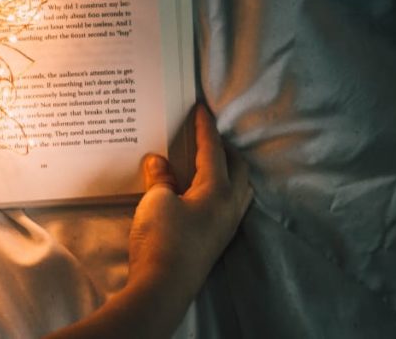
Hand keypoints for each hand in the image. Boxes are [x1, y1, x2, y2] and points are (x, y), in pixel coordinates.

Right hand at [47, 104, 251, 338]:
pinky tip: (203, 193)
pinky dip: (220, 190)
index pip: (214, 150)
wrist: (163, 285)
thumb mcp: (157, 200)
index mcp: (219, 190)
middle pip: (237, 169)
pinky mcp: (216, 241)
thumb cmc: (163, 238)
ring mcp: (226, 226)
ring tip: (211, 162)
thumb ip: (161, 177)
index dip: (205, 128)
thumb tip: (159, 161)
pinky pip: (228, 205)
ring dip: (228, 171)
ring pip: (238, 190)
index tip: (202, 109)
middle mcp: (230, 206)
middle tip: (208, 135)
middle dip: (224, 149)